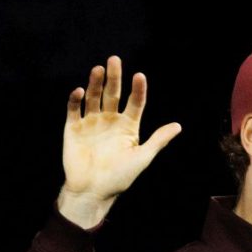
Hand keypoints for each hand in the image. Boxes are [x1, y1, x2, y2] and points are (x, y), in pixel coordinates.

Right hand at [61, 55, 181, 201]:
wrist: (93, 191)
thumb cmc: (120, 177)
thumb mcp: (142, 158)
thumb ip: (158, 140)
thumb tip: (178, 126)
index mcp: (128, 126)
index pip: (135, 103)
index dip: (137, 90)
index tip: (139, 76)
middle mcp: (110, 121)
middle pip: (113, 94)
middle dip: (114, 77)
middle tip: (114, 60)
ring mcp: (91, 123)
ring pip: (94, 97)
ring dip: (95, 83)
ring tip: (98, 69)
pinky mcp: (73, 128)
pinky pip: (74, 110)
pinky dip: (76, 99)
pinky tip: (80, 90)